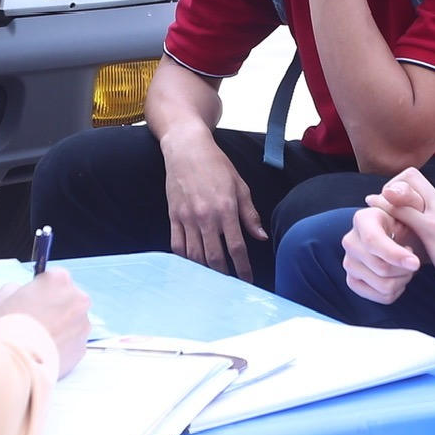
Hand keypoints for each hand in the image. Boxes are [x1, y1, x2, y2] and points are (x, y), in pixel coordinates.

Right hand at [0, 269, 88, 374]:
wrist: (15, 361)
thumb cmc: (8, 326)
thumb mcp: (3, 296)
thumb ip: (17, 288)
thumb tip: (19, 292)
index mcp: (59, 280)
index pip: (56, 277)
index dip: (43, 290)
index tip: (34, 299)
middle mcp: (77, 299)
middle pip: (69, 298)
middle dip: (55, 307)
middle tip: (36, 320)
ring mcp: (83, 324)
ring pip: (73, 321)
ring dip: (61, 326)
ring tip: (39, 338)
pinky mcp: (82, 346)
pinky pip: (73, 342)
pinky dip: (63, 345)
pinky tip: (45, 349)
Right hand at [163, 130, 265, 276]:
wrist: (186, 149)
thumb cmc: (216, 165)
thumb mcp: (240, 186)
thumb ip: (250, 214)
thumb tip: (260, 237)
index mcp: (226, 209)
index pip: (237, 247)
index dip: (243, 268)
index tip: (247, 280)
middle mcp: (206, 216)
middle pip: (214, 257)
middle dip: (224, 275)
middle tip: (230, 285)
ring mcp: (187, 218)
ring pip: (195, 255)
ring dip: (204, 271)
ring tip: (213, 279)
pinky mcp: (173, 216)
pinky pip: (177, 245)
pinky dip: (185, 259)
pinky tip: (193, 264)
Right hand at [342, 201, 421, 304]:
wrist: (405, 238)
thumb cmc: (411, 221)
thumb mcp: (414, 206)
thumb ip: (407, 196)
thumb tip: (390, 191)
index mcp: (362, 219)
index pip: (373, 243)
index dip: (395, 255)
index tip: (415, 263)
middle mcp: (349, 241)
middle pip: (381, 268)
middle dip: (405, 269)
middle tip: (413, 260)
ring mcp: (349, 262)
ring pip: (383, 285)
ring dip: (403, 280)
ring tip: (406, 267)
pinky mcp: (353, 281)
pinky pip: (380, 298)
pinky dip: (397, 291)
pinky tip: (399, 278)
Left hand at [379, 168, 434, 306]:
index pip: (430, 189)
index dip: (412, 195)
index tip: (402, 207)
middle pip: (413, 177)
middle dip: (395, 186)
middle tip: (384, 203)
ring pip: (404, 188)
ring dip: (386, 196)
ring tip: (372, 205)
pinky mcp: (433, 228)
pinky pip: (400, 208)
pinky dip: (384, 206)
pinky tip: (372, 209)